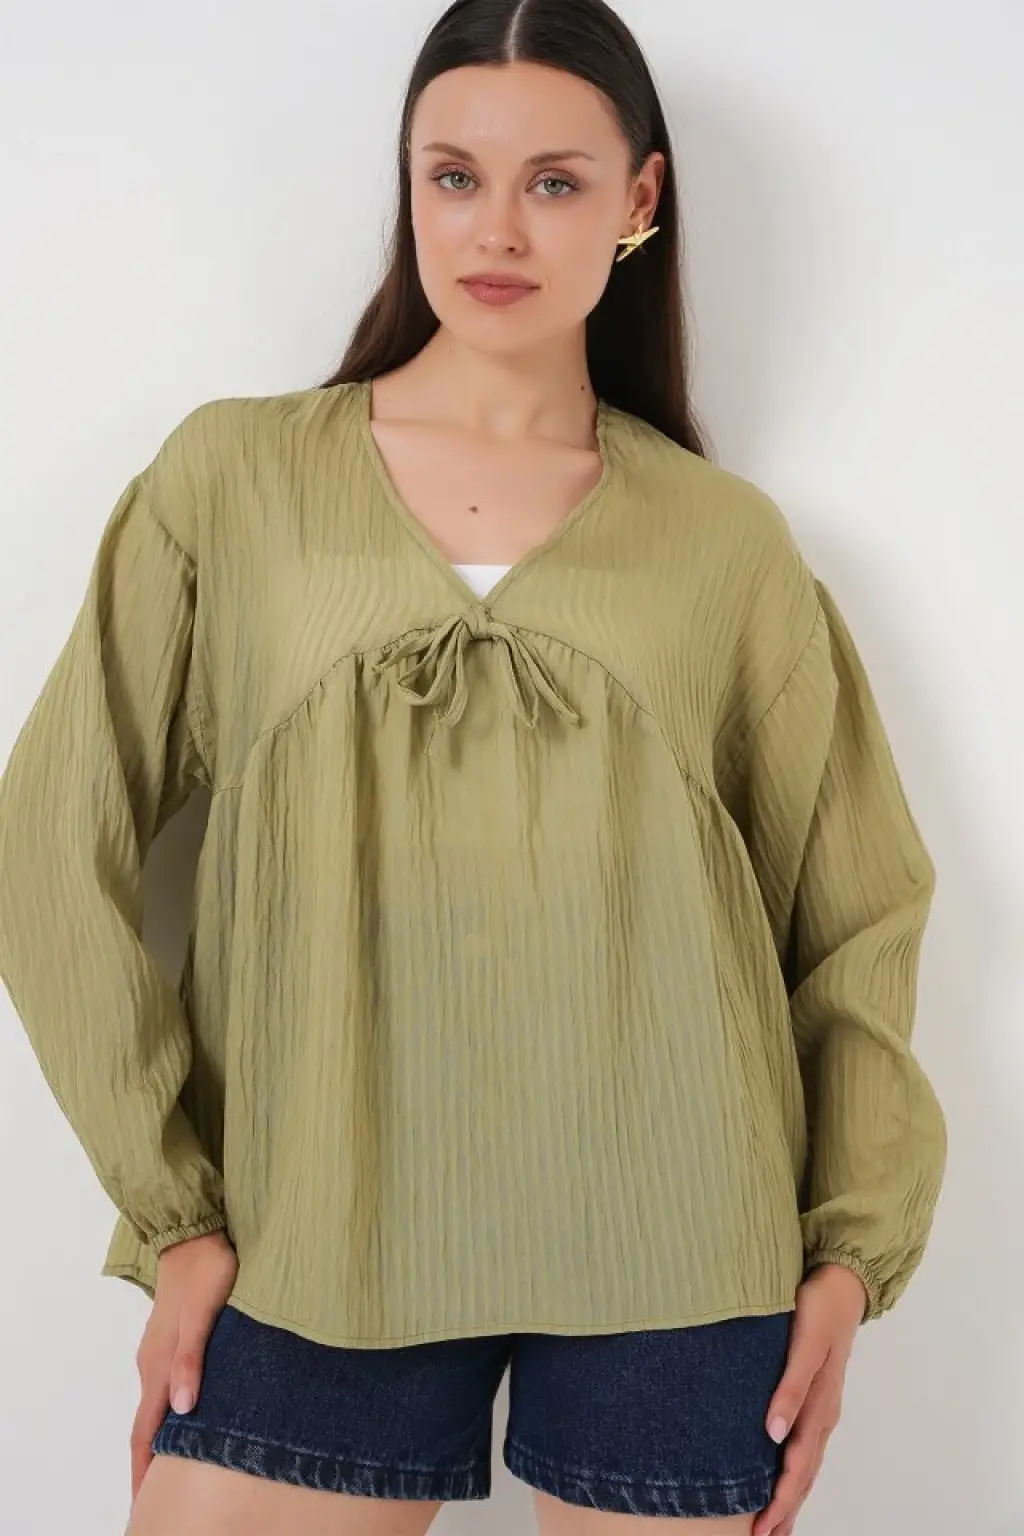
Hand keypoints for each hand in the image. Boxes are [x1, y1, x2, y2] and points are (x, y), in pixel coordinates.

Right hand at [129, 1228, 237, 1504]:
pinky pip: (164, 1385)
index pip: (146, 1429)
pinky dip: (168, 1411)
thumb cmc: (206, 1272)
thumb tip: (182, 1410)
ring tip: (173, 1466)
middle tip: (157, 1496)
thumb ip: (191, 1360)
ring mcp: (159, 1349)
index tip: (144, 1501)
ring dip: (159, 1436)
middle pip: (147, 1423)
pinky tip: (185, 1415)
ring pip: (156, 1404)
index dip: (144, 1468)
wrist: (194, 1233)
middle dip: (149, 1462)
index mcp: (159, 1365)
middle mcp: (153, 1363)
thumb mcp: (203, 1315)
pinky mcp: (169, 1337)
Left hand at [752, 1262, 867, 1535]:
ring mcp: (822, 1408)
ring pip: (806, 1464)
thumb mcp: (804, 1344)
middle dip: (784, 1509)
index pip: (797, 1466)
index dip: (780, 1500)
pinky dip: (796, 1471)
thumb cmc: (818, 1310)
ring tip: (773, 1525)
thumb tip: (772, 1433)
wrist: (842, 1285)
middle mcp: (822, 1415)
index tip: (760, 1528)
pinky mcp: (816, 1397)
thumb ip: (789, 1387)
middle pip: (803, 1474)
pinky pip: (807, 1446)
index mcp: (819, 1407)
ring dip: (791, 1496)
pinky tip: (783, 1478)